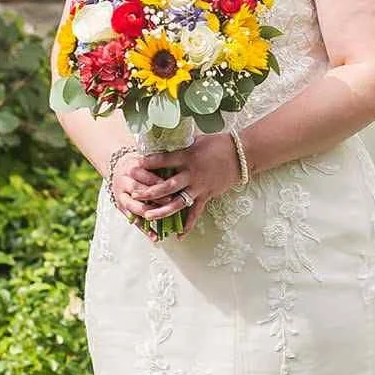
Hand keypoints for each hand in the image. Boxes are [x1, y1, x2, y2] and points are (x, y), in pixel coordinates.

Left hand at [113, 134, 241, 237]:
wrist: (241, 155)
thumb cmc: (218, 143)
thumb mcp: (197, 139)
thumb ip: (180, 144)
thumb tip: (164, 138)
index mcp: (187, 157)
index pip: (163, 160)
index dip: (149, 163)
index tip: (135, 165)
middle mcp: (191, 174)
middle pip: (166, 186)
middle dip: (149, 191)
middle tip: (134, 195)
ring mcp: (199, 187)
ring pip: (178, 202)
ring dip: (162, 210)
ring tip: (148, 216)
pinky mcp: (207, 196)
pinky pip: (196, 213)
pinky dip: (188, 225)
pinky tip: (178, 235)